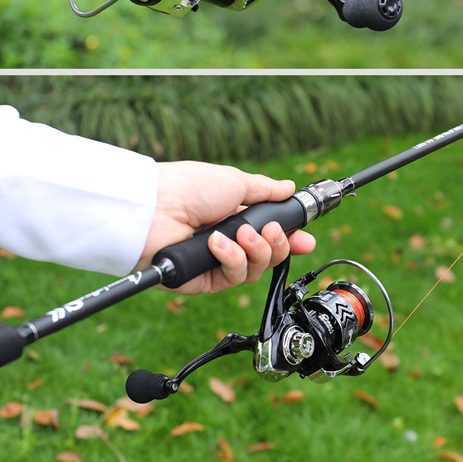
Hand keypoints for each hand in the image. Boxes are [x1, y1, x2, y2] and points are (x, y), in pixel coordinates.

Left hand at [137, 160, 315, 293]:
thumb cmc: (190, 187)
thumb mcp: (235, 182)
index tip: (306, 240)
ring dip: (255, 250)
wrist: (156, 207)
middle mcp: (227, 239)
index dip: (291, 239)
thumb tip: (289, 187)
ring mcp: (215, 260)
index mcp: (235, 215)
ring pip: (255, 269)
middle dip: (278, 244)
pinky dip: (231, 259)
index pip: (270, 233)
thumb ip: (265, 190)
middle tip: (272, 231)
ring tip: (240, 234)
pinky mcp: (203, 279)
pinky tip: (217, 244)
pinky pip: (232, 278)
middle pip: (268, 255)